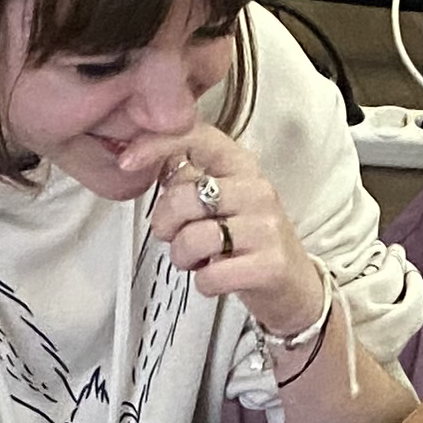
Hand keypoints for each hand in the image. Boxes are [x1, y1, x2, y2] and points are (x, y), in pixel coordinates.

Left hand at [144, 122, 327, 343]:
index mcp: (241, 166)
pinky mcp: (270, 265)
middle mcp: (257, 190)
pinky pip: (210, 276)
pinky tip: (218, 278)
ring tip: (199, 260)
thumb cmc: (247, 241)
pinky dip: (204, 284)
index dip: (157, 145)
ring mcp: (266, 227)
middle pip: (184, 197)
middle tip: (176, 237)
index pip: (197, 137)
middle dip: (166, 225)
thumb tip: (140, 161)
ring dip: (183, 258)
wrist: (295, 285)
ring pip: (193, 239)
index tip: (127, 162)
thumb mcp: (221, 200)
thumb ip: (186, 180)